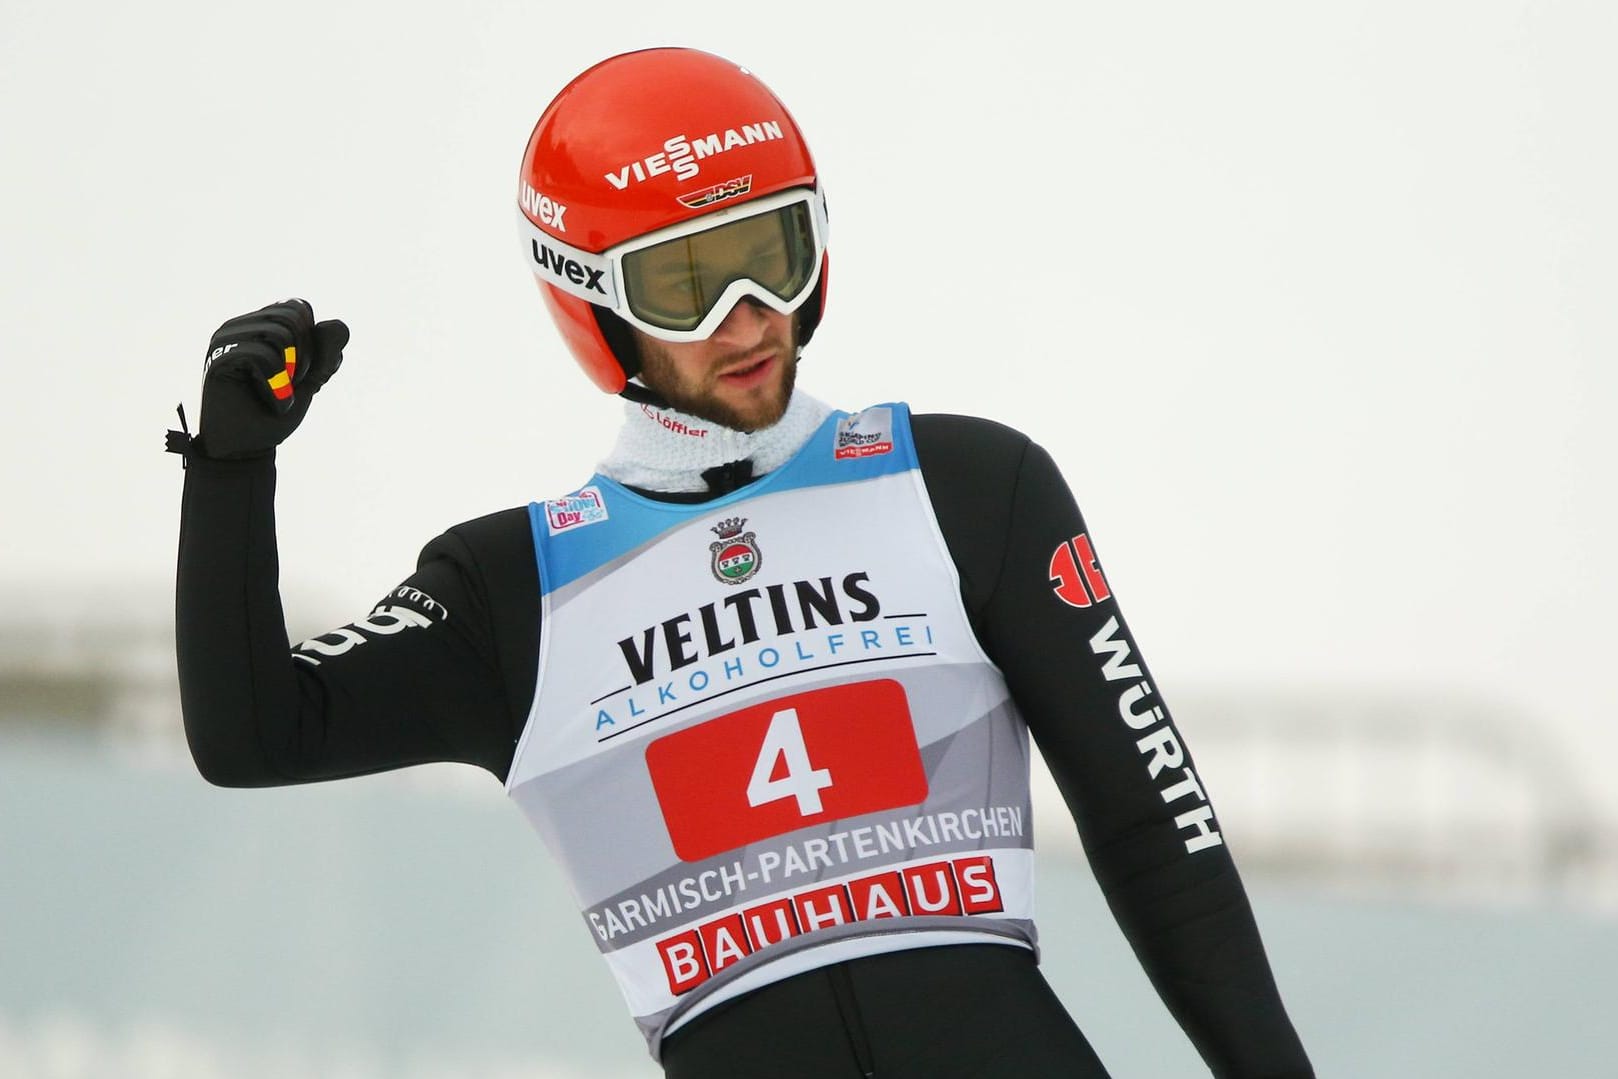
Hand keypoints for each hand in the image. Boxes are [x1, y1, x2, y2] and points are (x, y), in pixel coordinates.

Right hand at [194, 299, 348, 458]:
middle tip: (291, 385)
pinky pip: (263, 356)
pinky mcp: (218, 357)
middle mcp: (240, 325)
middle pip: (292, 317)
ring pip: (280, 336)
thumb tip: (339, 324)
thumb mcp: (310, 381)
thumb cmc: (274, 412)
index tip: (300, 373)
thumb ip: (327, 354)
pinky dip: (278, 387)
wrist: (244, 449)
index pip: (299, 308)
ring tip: (279, 395)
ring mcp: (225, 339)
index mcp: (259, 324)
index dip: (312, 341)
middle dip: (305, 357)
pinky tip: (273, 403)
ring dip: (291, 375)